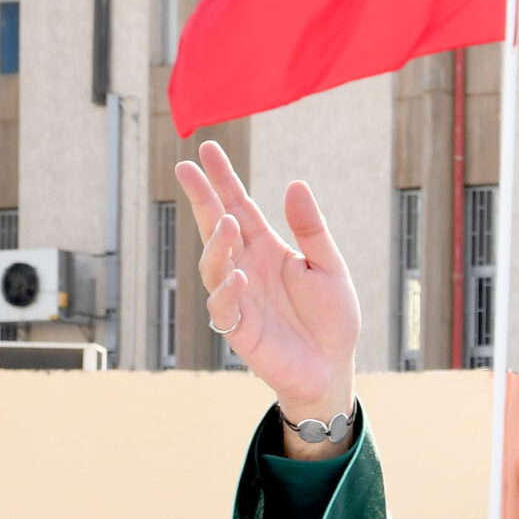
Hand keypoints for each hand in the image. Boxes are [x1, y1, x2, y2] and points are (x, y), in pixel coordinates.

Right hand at [175, 140, 359, 432]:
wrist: (331, 368)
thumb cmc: (332, 320)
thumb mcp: (329, 268)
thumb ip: (311, 230)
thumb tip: (296, 185)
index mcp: (267, 248)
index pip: (239, 206)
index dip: (223, 180)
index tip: (207, 150)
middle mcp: (246, 267)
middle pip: (217, 227)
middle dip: (201, 198)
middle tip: (186, 168)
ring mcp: (239, 297)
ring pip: (213, 265)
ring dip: (216, 244)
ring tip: (227, 223)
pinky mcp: (239, 329)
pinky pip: (223, 308)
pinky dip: (227, 292)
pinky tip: (239, 277)